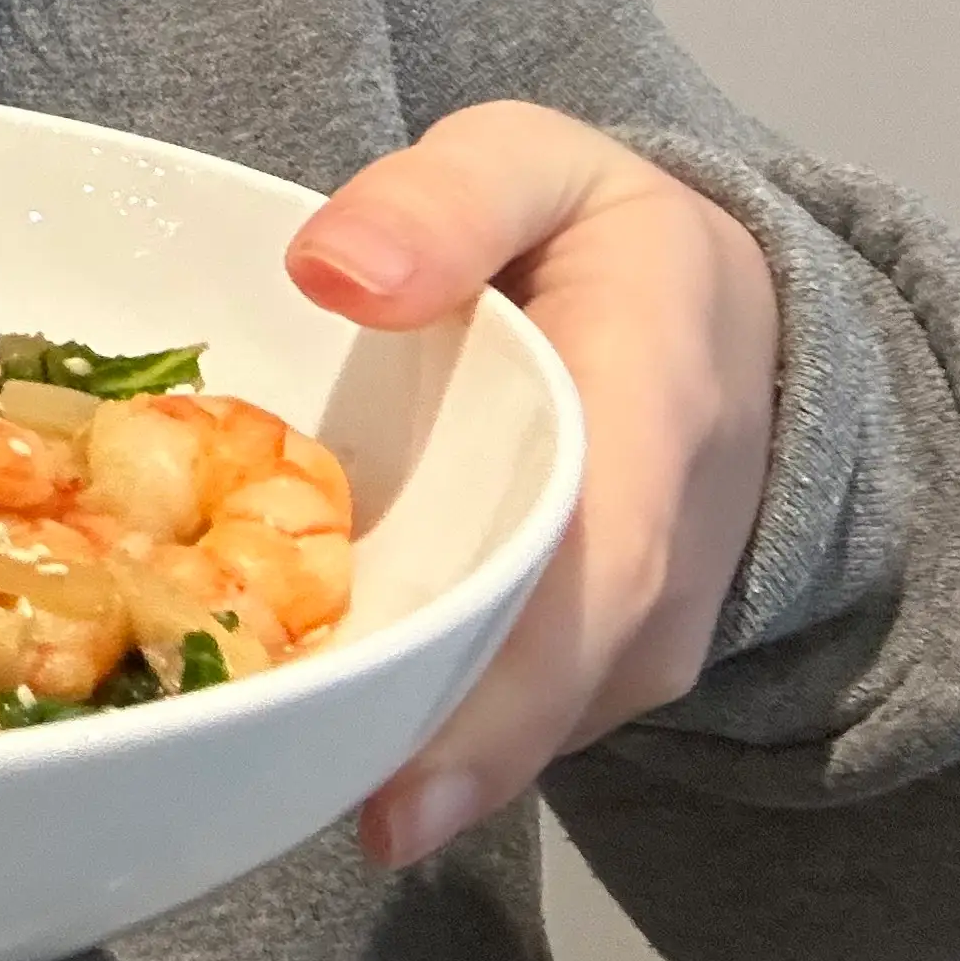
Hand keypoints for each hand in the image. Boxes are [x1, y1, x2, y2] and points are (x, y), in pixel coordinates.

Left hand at [283, 99, 780, 868]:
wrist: (729, 317)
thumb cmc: (605, 238)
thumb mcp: (537, 161)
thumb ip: (446, 198)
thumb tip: (332, 269)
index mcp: (654, 424)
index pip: (590, 590)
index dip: (492, 710)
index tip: (388, 799)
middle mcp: (654, 569)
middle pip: (529, 696)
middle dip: (399, 760)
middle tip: (244, 797)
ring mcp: (619, 636)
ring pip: (500, 723)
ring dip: (381, 750)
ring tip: (229, 770)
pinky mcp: (573, 665)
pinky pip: (485, 708)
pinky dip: (391, 720)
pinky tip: (278, 722)